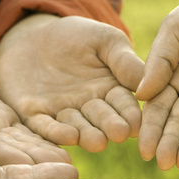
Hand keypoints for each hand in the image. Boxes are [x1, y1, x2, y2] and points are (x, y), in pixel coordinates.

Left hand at [0, 14, 143, 152]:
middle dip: (110, 126)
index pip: (122, 103)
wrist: (31, 37)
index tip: (137, 124)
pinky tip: (69, 136)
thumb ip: (124, 60)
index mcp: (109, 90)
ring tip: (98, 142)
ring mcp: (62, 113)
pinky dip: (57, 133)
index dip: (130, 113)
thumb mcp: (103, 40)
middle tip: (119, 134)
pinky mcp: (35, 116)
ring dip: (87, 135)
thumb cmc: (74, 37)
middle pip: (101, 118)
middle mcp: (88, 107)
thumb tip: (147, 80)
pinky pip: (46, 126)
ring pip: (77, 126)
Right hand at [0, 58, 69, 164]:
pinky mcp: (2, 125)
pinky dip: (45, 137)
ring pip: (23, 151)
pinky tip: (68, 141)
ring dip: (47, 159)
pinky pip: (26, 133)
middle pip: (10, 165)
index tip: (33, 169)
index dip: (7, 165)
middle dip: (37, 174)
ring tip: (74, 166)